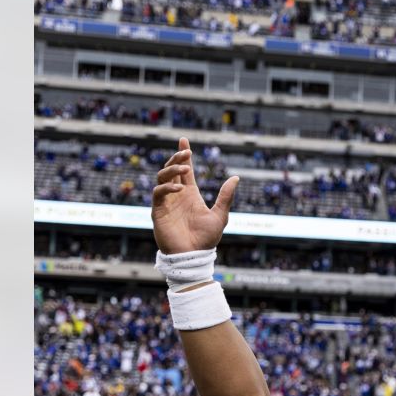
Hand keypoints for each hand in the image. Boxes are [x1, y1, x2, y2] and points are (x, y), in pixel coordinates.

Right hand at [152, 137, 238, 253]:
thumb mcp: (220, 215)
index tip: (184, 140)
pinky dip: (167, 188)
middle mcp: (177, 196)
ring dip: (172, 170)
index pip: (185, 170)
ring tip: (185, 168)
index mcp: (190, 194)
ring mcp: (166, 203)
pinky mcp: (158, 211)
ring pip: (162, 177)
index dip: (184, 155)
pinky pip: (158, 194)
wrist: (193, 256)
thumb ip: (226, 196)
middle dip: (177, 158)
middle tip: (186, 151)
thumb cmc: (206, 239)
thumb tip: (236, 178)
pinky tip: (179, 189)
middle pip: (172, 170)